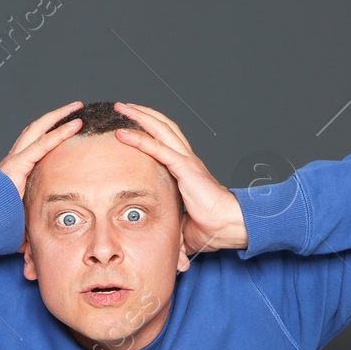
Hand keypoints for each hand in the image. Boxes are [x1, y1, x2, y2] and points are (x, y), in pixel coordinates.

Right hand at [0, 101, 84, 246]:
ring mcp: (14, 161)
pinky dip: (59, 132)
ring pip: (38, 129)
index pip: (33, 144)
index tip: (66, 126)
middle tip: (74, 108)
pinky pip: (42, 144)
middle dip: (55, 116)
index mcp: (14, 171)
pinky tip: (74, 125)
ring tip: (76, 108)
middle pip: (35, 129)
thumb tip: (38, 240)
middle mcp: (13, 161)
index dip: (49, 132)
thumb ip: (32, 218)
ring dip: (59, 117)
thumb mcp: (21, 219)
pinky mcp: (18, 165)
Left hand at [110, 102, 246, 255]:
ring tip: (123, 107)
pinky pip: (158, 149)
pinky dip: (139, 139)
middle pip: (163, 127)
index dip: (150, 129)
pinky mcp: (185, 168)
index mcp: (187, 169)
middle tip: (124, 106)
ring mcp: (186, 161)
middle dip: (143, 113)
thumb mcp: (182, 224)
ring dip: (140, 117)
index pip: (166, 141)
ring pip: (161, 129)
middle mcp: (187, 160)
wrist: (228, 225)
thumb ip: (171, 226)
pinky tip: (123, 133)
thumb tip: (164, 243)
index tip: (131, 124)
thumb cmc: (211, 226)